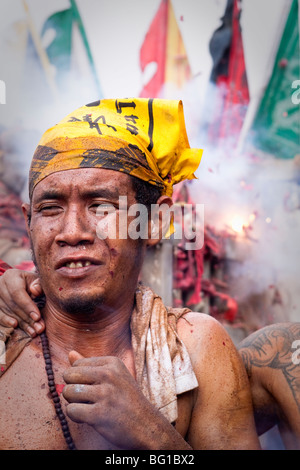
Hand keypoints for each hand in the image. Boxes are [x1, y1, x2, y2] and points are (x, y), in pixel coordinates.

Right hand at [0, 269, 44, 335]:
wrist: (22, 285)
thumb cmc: (32, 283)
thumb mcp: (37, 281)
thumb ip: (39, 285)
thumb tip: (35, 290)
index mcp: (11, 276)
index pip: (17, 293)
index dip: (27, 306)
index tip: (37, 317)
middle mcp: (0, 285)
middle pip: (12, 304)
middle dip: (27, 318)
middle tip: (39, 328)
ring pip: (7, 312)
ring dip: (21, 323)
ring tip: (33, 331)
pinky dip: (8, 322)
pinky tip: (16, 326)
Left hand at [63, 352, 185, 449]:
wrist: (146, 425)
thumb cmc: (127, 400)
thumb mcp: (115, 376)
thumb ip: (91, 366)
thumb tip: (70, 353)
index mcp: (112, 363)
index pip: (77, 364)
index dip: (78, 378)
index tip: (92, 388)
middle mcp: (109, 374)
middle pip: (69, 375)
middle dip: (72, 388)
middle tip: (85, 399)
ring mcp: (105, 394)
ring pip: (68, 392)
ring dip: (73, 403)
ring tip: (87, 408)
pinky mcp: (100, 414)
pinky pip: (71, 410)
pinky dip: (75, 416)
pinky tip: (87, 418)